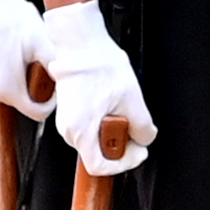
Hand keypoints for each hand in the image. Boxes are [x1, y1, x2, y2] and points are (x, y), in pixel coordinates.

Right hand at [36, 1, 155, 172]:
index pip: (99, 167)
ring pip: (93, 140)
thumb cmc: (99, 65)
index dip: (123, 164)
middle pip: (96, 154)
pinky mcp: (68, 109)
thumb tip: (144, 139)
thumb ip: (141, 127)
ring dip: (113, 132)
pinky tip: (114, 103)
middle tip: (136, 131)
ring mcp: (66, 119)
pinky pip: (89, 126)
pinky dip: (105, 121)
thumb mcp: (132, 99)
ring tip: (125, 110)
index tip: (138, 152)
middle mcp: (68, 129)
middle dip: (120, 147)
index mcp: (80, 130)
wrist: (79, 42)